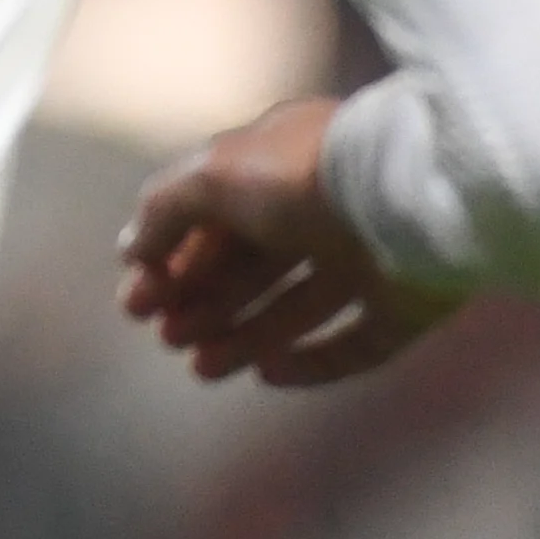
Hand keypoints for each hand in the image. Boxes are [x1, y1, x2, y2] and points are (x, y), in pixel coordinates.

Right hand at [121, 96, 458, 386]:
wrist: (407, 198)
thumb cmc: (300, 176)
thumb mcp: (209, 176)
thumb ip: (164, 211)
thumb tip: (132, 252)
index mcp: (277, 165)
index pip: (215, 219)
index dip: (172, 259)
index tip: (137, 300)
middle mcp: (321, 211)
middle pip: (250, 268)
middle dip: (202, 303)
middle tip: (165, 336)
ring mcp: (367, 260)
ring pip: (294, 309)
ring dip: (241, 337)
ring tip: (200, 369)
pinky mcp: (406, 306)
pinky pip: (353, 345)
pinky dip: (310, 362)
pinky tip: (267, 373)